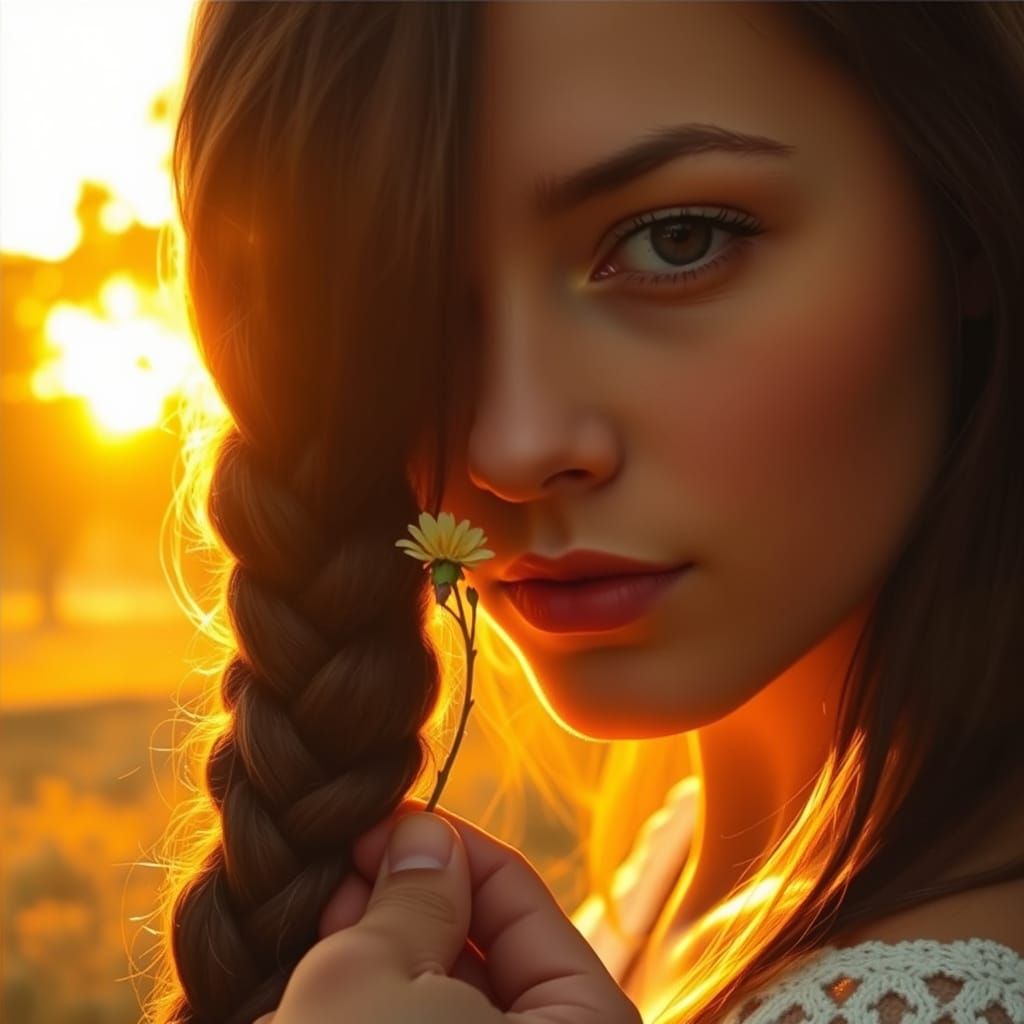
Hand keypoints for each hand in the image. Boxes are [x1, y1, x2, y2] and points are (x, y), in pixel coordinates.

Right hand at [253, 798, 641, 1023]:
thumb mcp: (373, 977)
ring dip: (375, 959)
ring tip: (315, 932)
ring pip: (436, 1004)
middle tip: (339, 873)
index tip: (382, 819)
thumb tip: (424, 832)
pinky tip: (304, 996)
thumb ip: (412, 893)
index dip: (446, 847)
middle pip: (479, 954)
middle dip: (402, 905)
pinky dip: (364, 1013)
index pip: (520, 901)